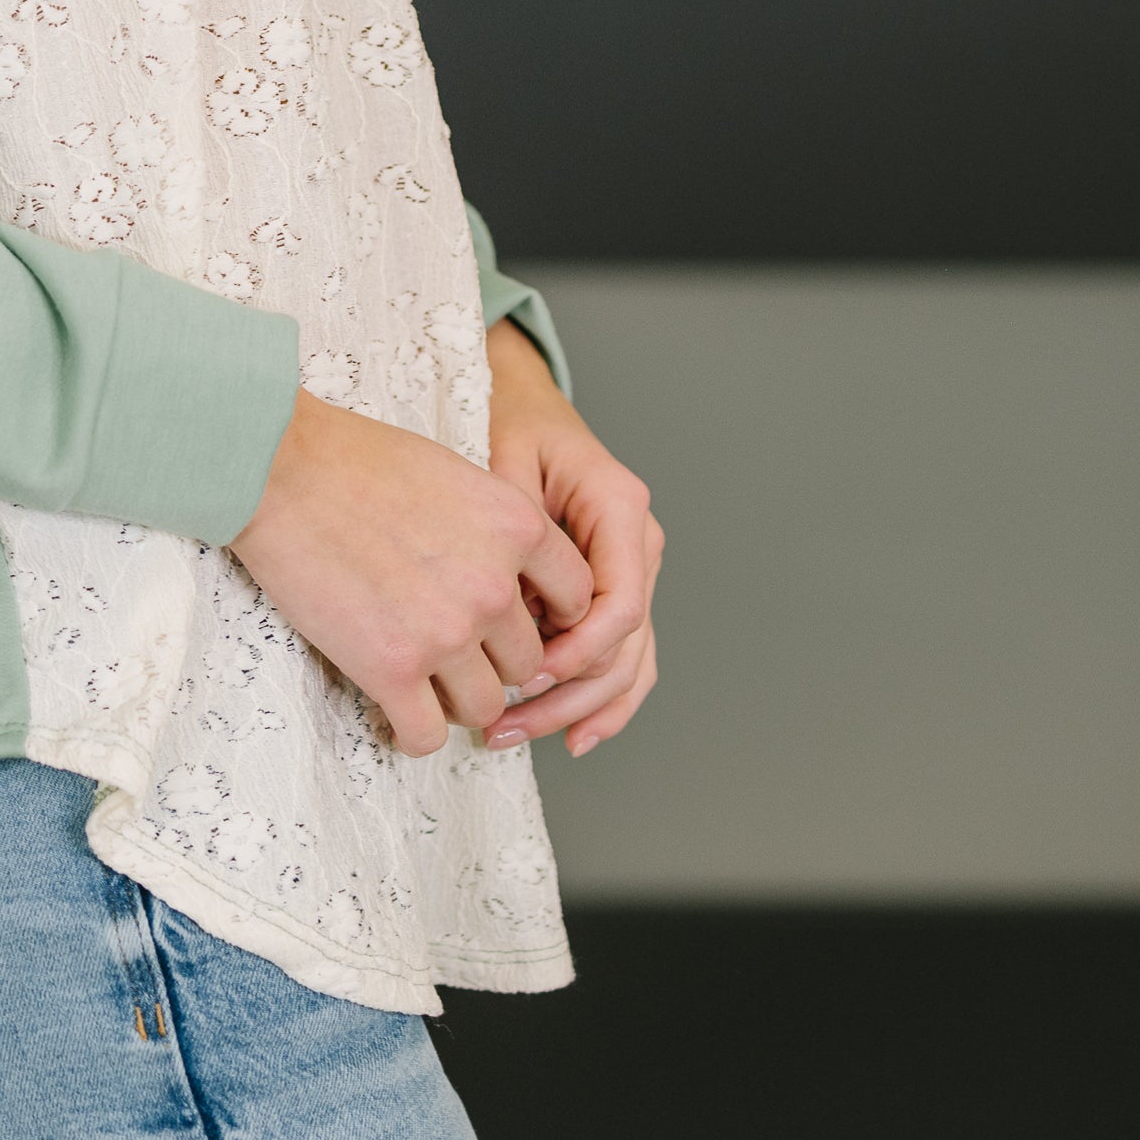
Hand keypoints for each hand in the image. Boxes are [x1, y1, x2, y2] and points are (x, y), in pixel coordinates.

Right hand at [230, 391, 595, 756]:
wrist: (278, 469)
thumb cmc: (354, 459)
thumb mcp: (455, 474)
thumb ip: (496, 529)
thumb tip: (510, 578)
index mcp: (518, 527)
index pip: (577, 600)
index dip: (547, 618)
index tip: (512, 622)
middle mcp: (494, 585)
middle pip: (526, 661)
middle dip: (493, 661)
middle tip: (453, 653)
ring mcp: (445, 632)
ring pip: (485, 705)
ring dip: (457, 700)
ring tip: (424, 685)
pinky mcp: (391, 668)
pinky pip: (426, 733)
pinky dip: (413, 732)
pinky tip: (393, 713)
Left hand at [479, 320, 662, 759]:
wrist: (521, 401)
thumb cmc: (510, 422)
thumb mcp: (502, 457)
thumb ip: (512, 527)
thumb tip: (507, 603)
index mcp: (619, 508)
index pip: (620, 603)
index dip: (577, 651)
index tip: (527, 676)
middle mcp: (638, 544)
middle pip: (625, 646)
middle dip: (568, 696)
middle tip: (505, 724)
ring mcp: (632, 570)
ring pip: (627, 662)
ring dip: (576, 709)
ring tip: (513, 735)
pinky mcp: (612, 589)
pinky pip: (621, 656)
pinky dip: (600, 701)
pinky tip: (571, 738)